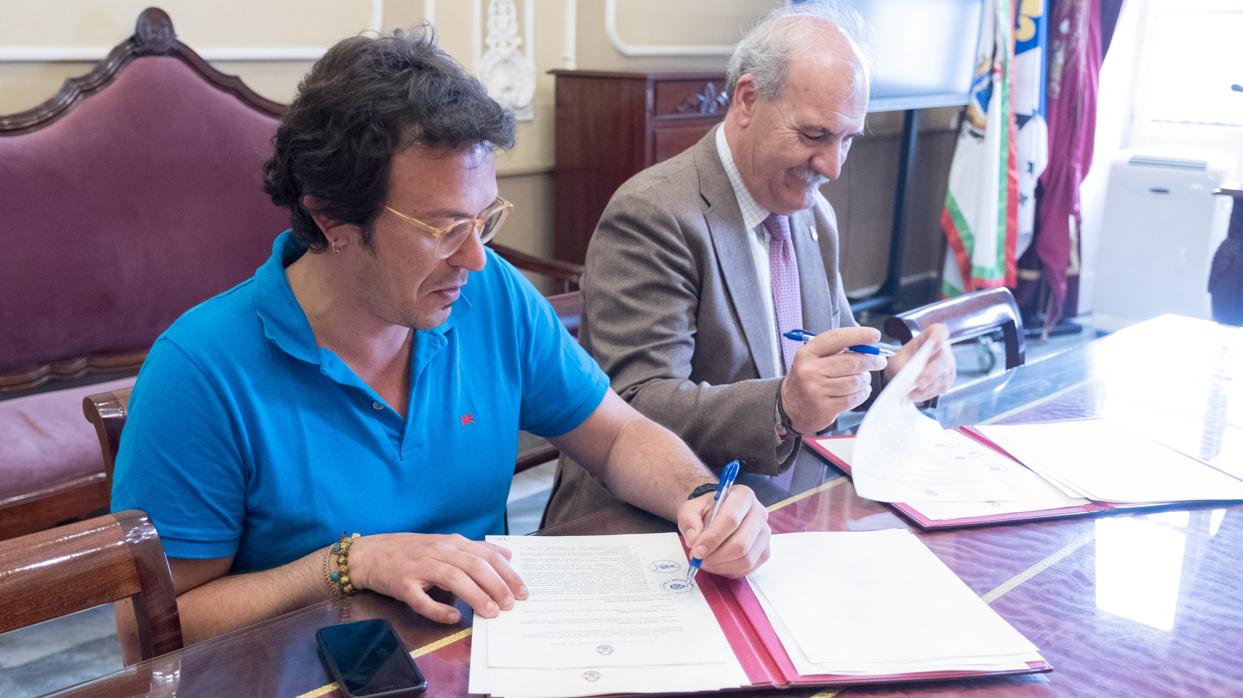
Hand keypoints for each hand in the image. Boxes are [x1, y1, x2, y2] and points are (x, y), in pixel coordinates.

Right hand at [348, 533, 527, 623]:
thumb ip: (474, 550)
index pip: (486, 556)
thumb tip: (506, 554)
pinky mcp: (402, 584)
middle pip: (473, 566)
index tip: (522, 590)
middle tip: (510, 604)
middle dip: (496, 585)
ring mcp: (419, 567)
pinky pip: (421, 599)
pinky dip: (438, 608)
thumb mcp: (444, 544)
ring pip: (453, 578)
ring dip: (475, 595)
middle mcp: (437, 552)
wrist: (370, 553)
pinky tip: (453, 617)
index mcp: (450, 543)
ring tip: (491, 611)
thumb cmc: (410, 551)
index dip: (506, 573)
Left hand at [677, 484, 770, 577]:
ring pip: (745, 559)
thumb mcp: (691, 509)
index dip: (713, 538)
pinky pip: (748, 568)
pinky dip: (728, 570)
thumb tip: (694, 540)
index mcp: (743, 496)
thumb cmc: (706, 511)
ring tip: (705, 561)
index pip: (731, 519)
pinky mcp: (764, 551)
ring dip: (720, 565)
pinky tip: (716, 563)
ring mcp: (764, 534)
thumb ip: (689, 521)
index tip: (696, 550)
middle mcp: (759, 513)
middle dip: (716, 556)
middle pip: (741, 544)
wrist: (718, 515)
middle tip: (698, 558)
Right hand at [780, 327, 888, 433]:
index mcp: (807, 353)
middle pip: (851, 362)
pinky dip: (862, 393)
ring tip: (863, 378)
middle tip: (879, 361)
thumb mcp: (813, 358)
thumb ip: (836, 350)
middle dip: (871, 360)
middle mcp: (810, 370)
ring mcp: (816, 390)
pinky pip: (853, 398)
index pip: (837, 338)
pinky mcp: (824, 407)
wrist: (789, 406)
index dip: (859, 335)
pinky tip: (860, 390)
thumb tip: (867, 345)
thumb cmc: (807, 379)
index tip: (874, 335)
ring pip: (855, 382)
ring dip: (865, 379)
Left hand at [884, 323, 955, 401]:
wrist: (903, 371)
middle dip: (930, 373)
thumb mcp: (897, 360)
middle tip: (919, 383)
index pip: (940, 331)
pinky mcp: (948, 378)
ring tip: (913, 393)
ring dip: (928, 387)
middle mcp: (943, 347)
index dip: (939, 337)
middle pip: (943, 358)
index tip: (936, 343)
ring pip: (943, 375)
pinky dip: (929, 393)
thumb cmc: (902, 361)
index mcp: (930, 336)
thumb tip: (910, 378)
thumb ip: (904, 366)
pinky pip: (942, 386)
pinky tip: (919, 395)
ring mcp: (948, 363)